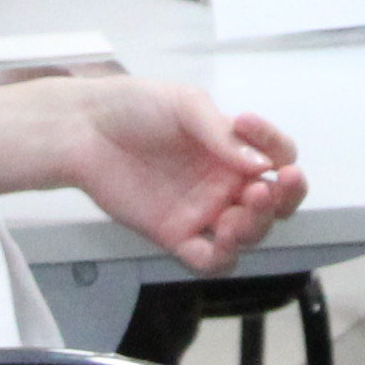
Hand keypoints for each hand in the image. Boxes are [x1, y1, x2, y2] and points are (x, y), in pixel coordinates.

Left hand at [48, 77, 305, 274]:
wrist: (82, 129)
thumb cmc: (132, 107)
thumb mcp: (184, 105)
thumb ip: (221, 134)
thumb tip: (261, 164)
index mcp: (234, 148)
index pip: (279, 156)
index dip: (277, 149)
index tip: (246, 122)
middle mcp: (224, 182)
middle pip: (274, 205)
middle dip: (281, 200)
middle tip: (262, 189)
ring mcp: (202, 211)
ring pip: (247, 235)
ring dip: (253, 229)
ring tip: (235, 215)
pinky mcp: (175, 235)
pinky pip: (209, 259)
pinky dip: (221, 257)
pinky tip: (217, 240)